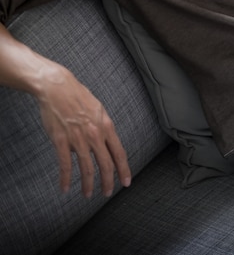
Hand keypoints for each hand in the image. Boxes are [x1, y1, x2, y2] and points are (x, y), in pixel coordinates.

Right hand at [37, 65, 130, 197]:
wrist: (58, 88)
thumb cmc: (79, 98)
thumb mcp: (99, 111)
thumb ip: (103, 129)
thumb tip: (105, 144)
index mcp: (107, 127)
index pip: (119, 153)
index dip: (124, 170)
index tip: (126, 182)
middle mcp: (95, 134)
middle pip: (105, 164)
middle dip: (108, 182)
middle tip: (107, 193)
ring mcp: (78, 139)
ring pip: (86, 168)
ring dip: (88, 184)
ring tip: (87, 194)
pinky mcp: (61, 140)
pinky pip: (65, 164)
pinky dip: (65, 179)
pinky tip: (65, 188)